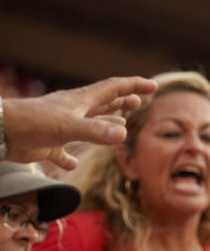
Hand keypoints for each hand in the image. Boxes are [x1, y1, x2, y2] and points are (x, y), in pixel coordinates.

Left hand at [2, 76, 157, 169]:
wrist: (0, 131)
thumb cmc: (33, 123)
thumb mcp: (68, 126)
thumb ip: (96, 131)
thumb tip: (124, 133)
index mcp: (81, 101)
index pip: (114, 89)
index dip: (134, 86)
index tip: (152, 86)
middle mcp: (73, 111)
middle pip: (103, 104)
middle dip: (122, 102)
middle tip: (139, 102)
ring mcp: (60, 127)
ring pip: (89, 124)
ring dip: (105, 125)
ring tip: (121, 126)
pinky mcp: (47, 144)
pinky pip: (63, 151)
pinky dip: (70, 158)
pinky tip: (72, 164)